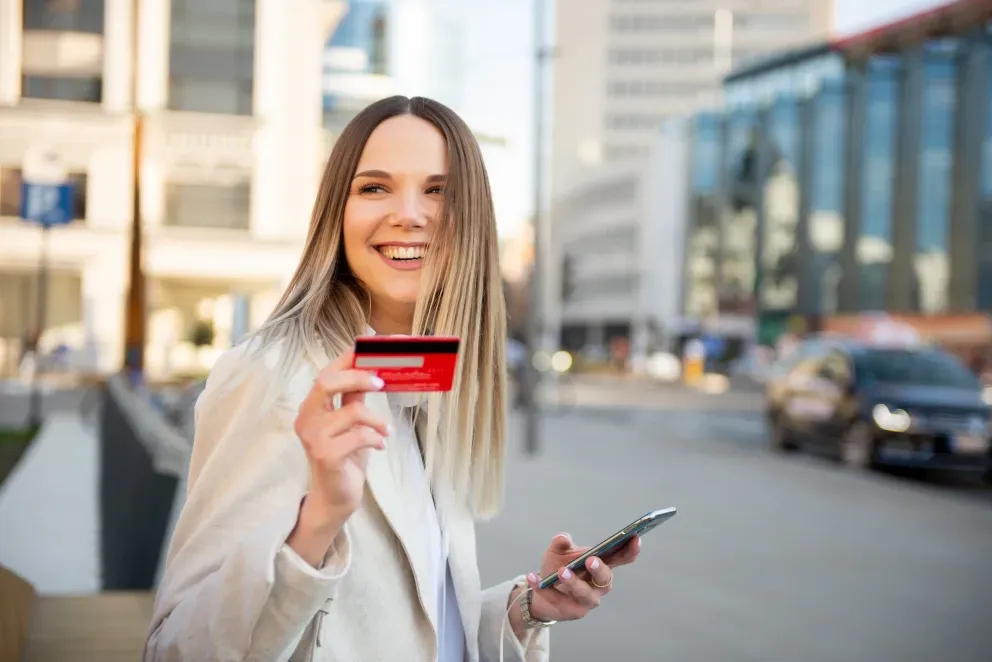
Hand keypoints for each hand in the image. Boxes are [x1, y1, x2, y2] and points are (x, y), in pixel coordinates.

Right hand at [288, 350, 388, 563]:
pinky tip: (379, 446)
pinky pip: (358, 437)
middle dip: (359, 377)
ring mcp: (313, 437)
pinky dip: (375, 438)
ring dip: (376, 420)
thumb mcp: (351, 422)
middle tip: (382, 383)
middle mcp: (306, 417)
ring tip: (384, 430)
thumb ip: (355, 397)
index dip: (354, 356)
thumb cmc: (345, 456)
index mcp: (313, 405)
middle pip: (327, 382)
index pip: (329, 371)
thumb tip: (376, 368)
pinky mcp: (325, 456)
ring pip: (351, 412)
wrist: (335, 498)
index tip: (382, 345)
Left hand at [524, 533, 640, 622]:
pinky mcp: (572, 612)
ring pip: (585, 594)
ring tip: (561, 572)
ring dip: (574, 583)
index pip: (622, 558)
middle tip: (590, 560)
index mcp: (602, 565)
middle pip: (606, 580)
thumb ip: (561, 543)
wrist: (542, 590)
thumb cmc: (558, 566)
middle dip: (600, 570)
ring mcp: (588, 601)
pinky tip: (534, 577)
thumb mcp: (557, 551)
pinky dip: (544, 588)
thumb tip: (564, 538)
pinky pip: (559, 601)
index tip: (635, 537)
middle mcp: (599, 585)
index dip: (631, 550)